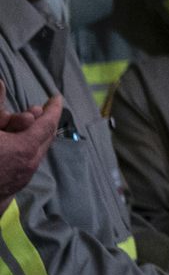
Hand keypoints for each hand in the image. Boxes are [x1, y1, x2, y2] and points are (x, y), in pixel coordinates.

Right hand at [0, 80, 58, 202]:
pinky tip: (8, 147)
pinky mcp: (10, 191)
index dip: (53, 108)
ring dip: (29, 137)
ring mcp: (21, 180)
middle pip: (44, 137)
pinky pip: (25, 164)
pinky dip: (22, 151)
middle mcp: (29, 165)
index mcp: (25, 149)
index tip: (56, 97)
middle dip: (41, 121)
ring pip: (34, 152)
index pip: (48, 123)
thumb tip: (1, 83)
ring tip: (16, 127)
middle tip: (32, 111)